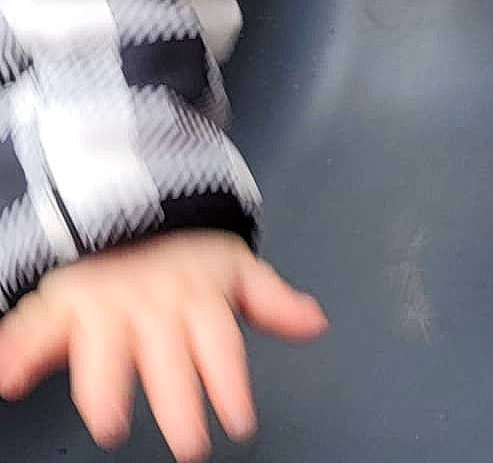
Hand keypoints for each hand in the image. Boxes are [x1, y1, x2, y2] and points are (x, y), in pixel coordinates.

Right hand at [0, 230, 327, 462]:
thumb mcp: (235, 269)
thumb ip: (272, 301)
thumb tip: (316, 323)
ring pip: (105, 349)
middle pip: (168, 360)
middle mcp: (153, 306)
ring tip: (110, 420)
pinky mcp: (64, 302)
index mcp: (197, 300)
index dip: (229, 384)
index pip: (219, 346)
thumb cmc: (186, 252)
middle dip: (178, 402)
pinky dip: (19, 350)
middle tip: (190, 445)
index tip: (240, 422)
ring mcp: (107, 305)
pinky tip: (11, 377)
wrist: (134, 200)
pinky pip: (37, 326)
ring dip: (105, 386)